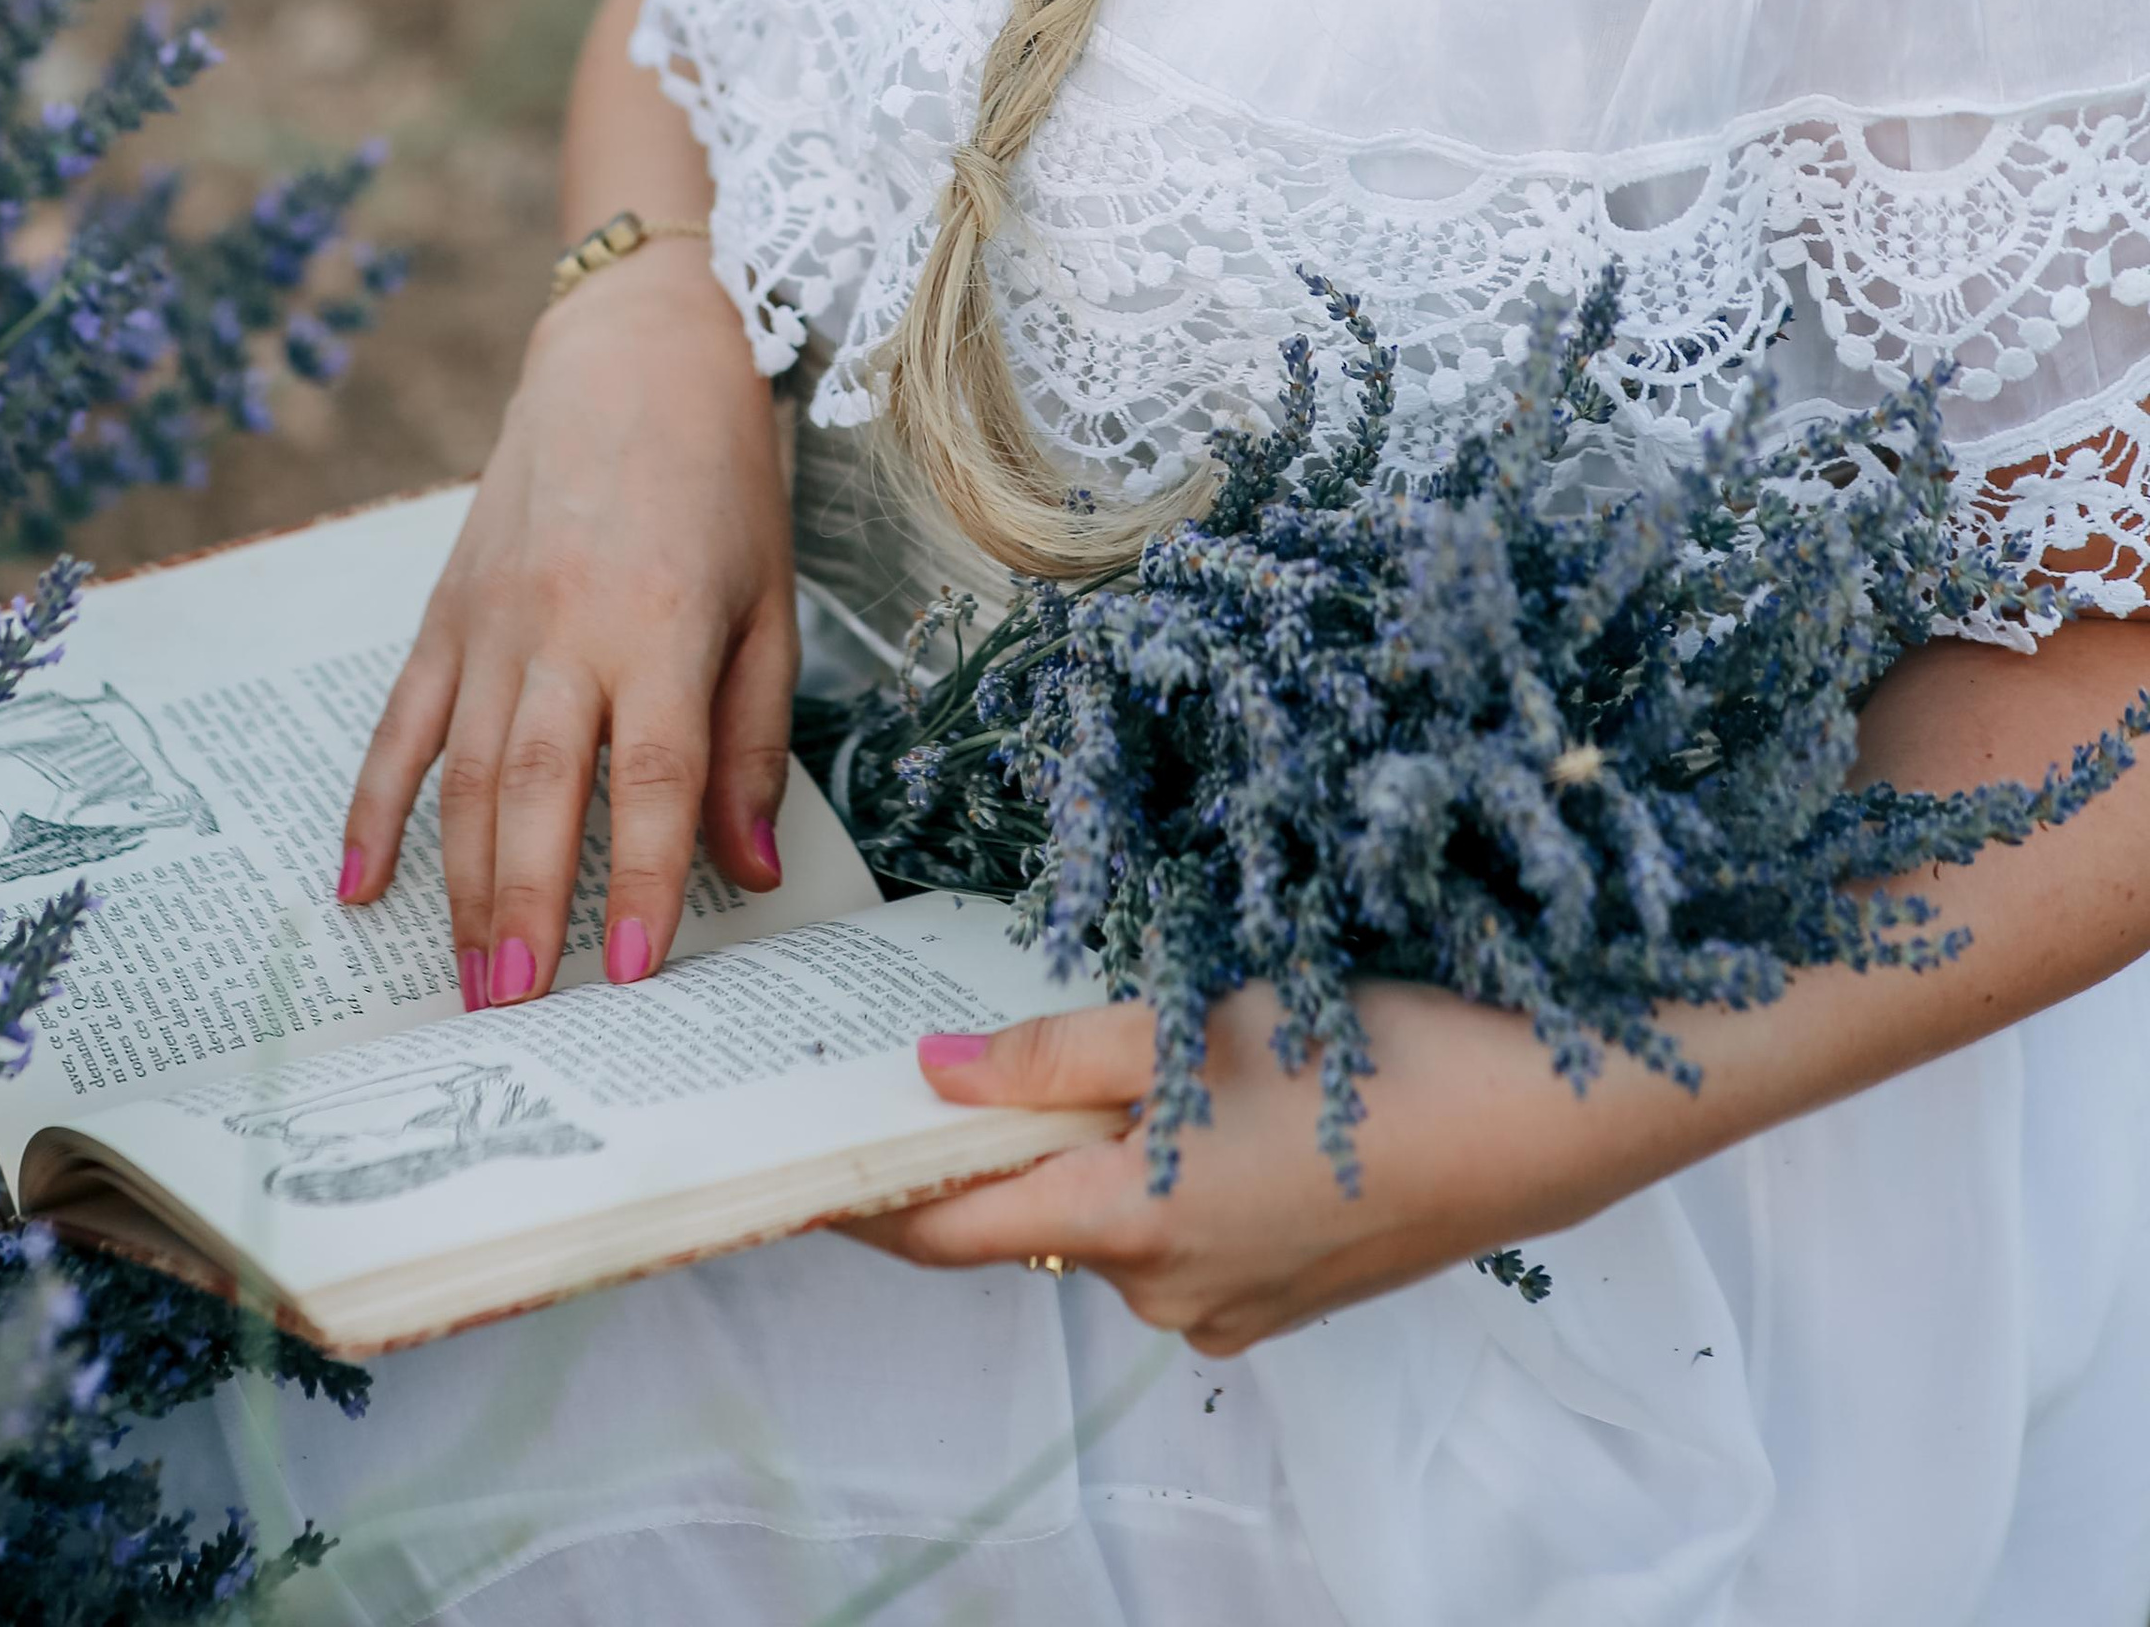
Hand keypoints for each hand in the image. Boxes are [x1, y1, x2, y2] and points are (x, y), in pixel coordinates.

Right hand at [339, 252, 795, 1005]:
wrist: (635, 350)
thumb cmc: (721, 479)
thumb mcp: (770, 600)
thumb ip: (752, 739)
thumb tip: (747, 869)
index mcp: (658, 622)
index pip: (651, 778)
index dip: (643, 881)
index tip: (635, 975)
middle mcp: (564, 624)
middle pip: (536, 787)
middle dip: (523, 908)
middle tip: (516, 1012)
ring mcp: (493, 616)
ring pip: (464, 770)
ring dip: (460, 882)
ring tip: (466, 980)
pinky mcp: (446, 607)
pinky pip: (401, 720)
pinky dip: (373, 804)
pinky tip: (359, 883)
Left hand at [845, 981, 1684, 1356]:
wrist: (1542, 1120)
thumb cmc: (1374, 1058)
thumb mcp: (1195, 1023)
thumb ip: (1054, 1052)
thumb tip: (935, 1072)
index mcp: (1130, 1225)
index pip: (948, 1231)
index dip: (861, 1202)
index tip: (790, 1168)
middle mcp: (1167, 1293)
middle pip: (1029, 1220)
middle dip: (990, 1145)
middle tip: (952, 1052)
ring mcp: (1232, 1308)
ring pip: (1111, 1223)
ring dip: (1090, 1150)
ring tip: (1115, 1050)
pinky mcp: (1286, 1295)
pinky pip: (1184, 1238)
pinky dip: (1164, 1175)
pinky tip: (1213, 1097)